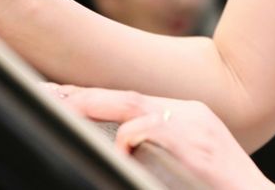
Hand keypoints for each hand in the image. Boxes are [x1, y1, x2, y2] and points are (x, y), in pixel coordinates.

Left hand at [44, 85, 274, 189]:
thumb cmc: (221, 185)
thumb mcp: (189, 158)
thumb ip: (160, 146)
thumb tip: (123, 145)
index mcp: (185, 114)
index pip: (133, 99)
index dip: (98, 97)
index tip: (66, 96)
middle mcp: (188, 112)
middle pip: (129, 96)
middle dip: (88, 95)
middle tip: (52, 94)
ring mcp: (193, 125)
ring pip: (135, 104)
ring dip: (98, 104)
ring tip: (67, 105)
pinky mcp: (196, 144)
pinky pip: (154, 130)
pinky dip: (131, 135)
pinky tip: (120, 144)